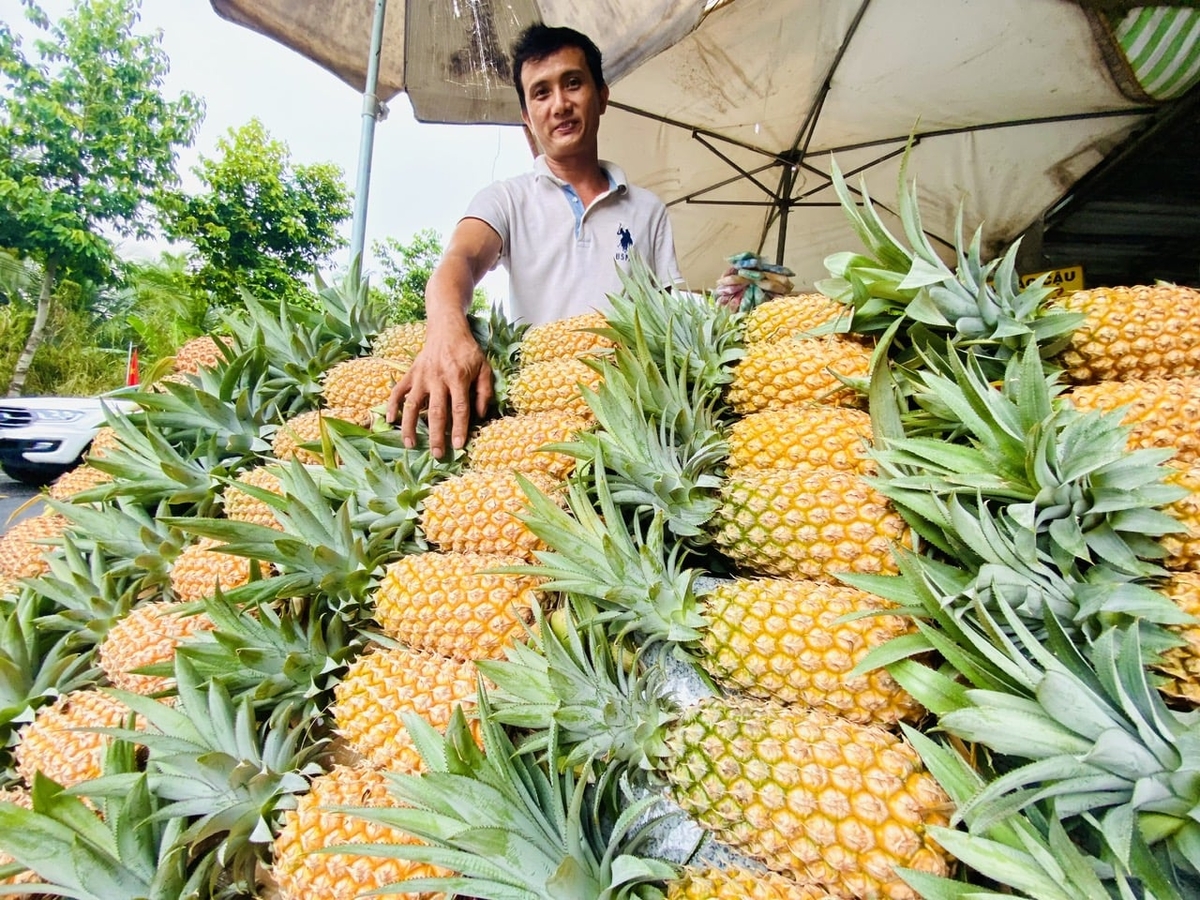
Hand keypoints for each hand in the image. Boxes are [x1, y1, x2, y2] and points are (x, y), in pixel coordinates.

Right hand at [386, 329, 492, 457]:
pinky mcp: (410, 374)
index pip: (460, 408)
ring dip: (409, 426)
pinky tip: (390, 420)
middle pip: (436, 412)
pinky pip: (398, 391)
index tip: (458, 446)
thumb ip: (484, 391)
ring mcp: (421, 377)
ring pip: (412, 405)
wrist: (447, 329)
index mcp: (458, 378)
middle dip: (436, 435)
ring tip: (410, 445)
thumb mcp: (484, 367)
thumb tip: (480, 415)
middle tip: (437, 455)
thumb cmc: (468, 351)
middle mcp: (438, 379)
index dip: (459, 428)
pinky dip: (392, 405)